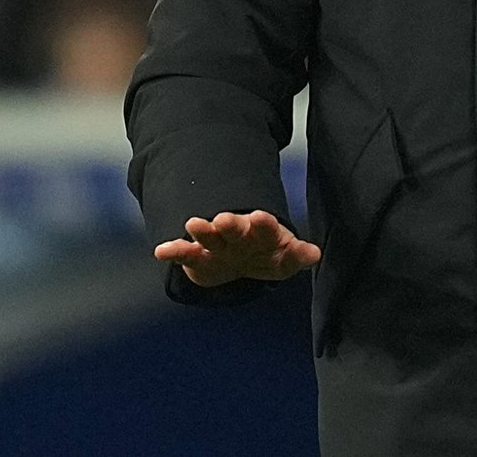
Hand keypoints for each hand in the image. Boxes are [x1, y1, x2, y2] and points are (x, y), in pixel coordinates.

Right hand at [154, 210, 321, 287]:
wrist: (239, 258)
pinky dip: (174, 252)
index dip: (264, 224)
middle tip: (223, 220)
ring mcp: (217, 245)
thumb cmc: (267, 255)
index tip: (261, 216)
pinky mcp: (199, 257)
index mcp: (263, 234)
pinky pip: (185, 254)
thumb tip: (315, 253)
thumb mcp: (285, 258)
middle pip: (235, 228)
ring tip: (193, 224)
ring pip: (210, 236)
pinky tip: (161, 252)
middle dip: (230, 224)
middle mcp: (239, 235)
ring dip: (202, 230)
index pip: (266, 228)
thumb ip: (297, 256)